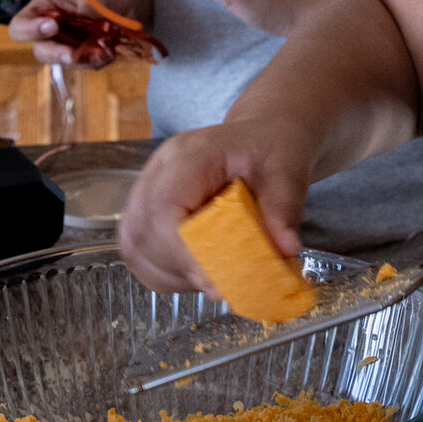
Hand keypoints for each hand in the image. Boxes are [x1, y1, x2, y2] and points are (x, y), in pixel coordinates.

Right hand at [10, 0, 145, 67]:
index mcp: (45, 8)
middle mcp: (52, 30)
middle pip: (40, 51)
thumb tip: (78, 17)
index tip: (52, 26)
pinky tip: (111, 49)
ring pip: (65, 62)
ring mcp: (69, 45)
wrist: (134, 0)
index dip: (29, 30)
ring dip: (83, 59)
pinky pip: (87, 66)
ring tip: (103, 49)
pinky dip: (98, 61)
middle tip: (72, 54)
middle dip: (56, 54)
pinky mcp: (87, 56)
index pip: (21, 26)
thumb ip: (83, 3)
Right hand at [119, 119, 315, 293]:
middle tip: (221, 283)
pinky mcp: (145, 209)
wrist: (259, 138)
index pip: (164, 208)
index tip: (217, 281)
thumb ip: (284, 210)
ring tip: (211, 275)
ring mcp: (147, 188)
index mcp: (191, 154)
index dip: (183, 252)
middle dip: (179, 268)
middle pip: (142, 232)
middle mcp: (159, 169)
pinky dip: (165, 272)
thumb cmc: (271, 149)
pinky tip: (197, 270)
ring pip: (134, 246)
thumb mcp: (288, 172)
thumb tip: (285, 249)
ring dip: (170, 273)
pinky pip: (139, 252)